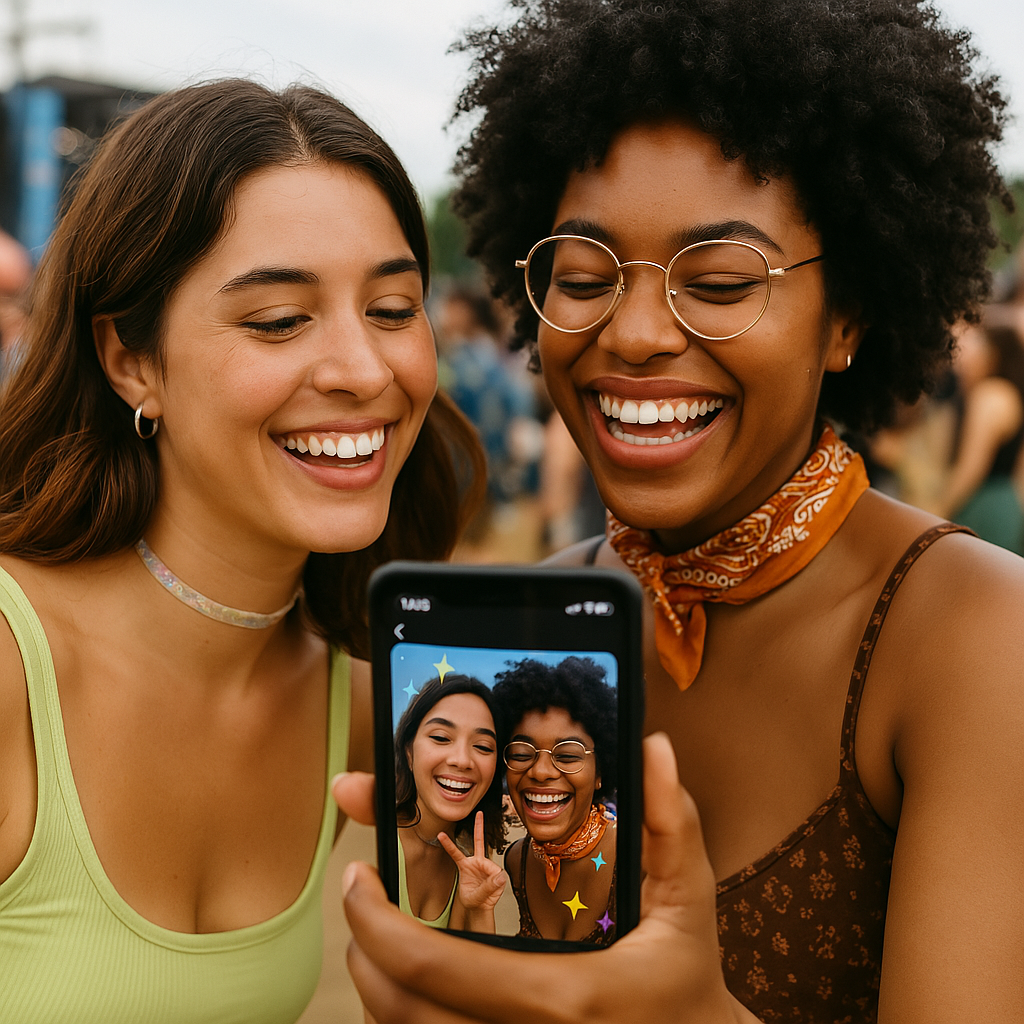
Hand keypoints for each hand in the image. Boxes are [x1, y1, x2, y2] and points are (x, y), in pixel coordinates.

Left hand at [339, 734, 749, 1023]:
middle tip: (360, 897)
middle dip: (364, 951)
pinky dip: (406, 1016)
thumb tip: (652, 744)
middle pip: (403, 1012)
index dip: (378, 925)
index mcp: (560, 996)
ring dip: (378, 986)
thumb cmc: (686, 977)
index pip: (436, 969)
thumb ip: (668, 820)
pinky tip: (414, 980)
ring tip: (377, 933)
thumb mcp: (686, 896)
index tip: (358, 879)